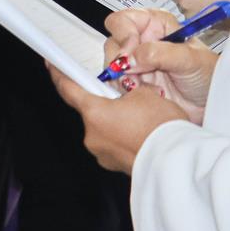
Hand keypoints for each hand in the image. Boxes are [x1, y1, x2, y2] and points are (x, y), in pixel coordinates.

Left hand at [49, 64, 191, 173]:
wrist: (178, 162)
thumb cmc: (162, 128)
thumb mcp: (146, 94)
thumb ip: (128, 90)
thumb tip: (129, 94)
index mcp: (93, 112)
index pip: (67, 89)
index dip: (59, 75)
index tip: (51, 64)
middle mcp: (91, 135)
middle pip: (91, 111)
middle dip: (105, 103)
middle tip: (125, 98)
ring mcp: (102, 154)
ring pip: (105, 129)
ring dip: (117, 122)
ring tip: (142, 120)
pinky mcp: (115, 166)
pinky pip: (115, 145)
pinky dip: (125, 138)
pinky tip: (143, 135)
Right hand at [103, 8, 214, 122]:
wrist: (213, 106)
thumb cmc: (209, 77)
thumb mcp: (190, 59)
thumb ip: (158, 53)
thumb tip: (128, 57)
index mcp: (156, 26)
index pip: (123, 20)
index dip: (123, 34)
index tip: (129, 54)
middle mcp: (142, 42)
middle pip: (113, 43)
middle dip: (120, 62)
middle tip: (134, 77)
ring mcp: (136, 63)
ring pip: (112, 66)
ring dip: (124, 79)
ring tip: (146, 89)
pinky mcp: (133, 83)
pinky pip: (116, 84)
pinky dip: (126, 92)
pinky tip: (146, 95)